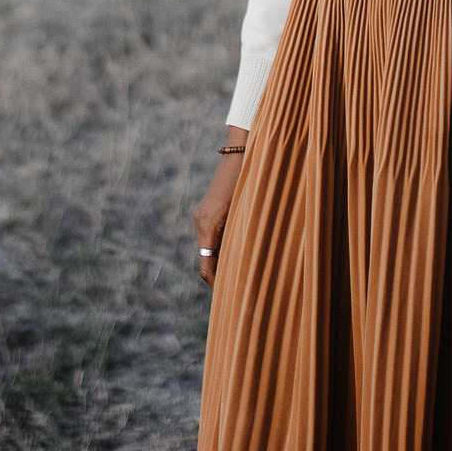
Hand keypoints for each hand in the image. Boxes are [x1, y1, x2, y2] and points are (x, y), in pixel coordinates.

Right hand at [192, 128, 245, 288]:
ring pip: (210, 248)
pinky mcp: (208, 210)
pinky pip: (212, 236)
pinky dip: (222, 248)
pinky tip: (239, 253)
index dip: (216, 285)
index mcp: (208, 225)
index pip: (206, 267)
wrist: (242, 152)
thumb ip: (244, 239)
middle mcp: (201, 221)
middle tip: (238, 293)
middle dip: (220, 276)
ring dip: (222, 262)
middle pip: (207, 260)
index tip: (229, 299)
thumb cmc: (250, 181)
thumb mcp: (249, 213)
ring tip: (241, 276)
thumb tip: (246, 267)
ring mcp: (203, 215)